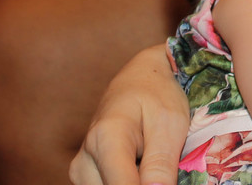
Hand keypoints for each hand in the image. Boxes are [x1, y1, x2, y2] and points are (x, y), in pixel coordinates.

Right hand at [70, 45, 190, 184]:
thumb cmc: (158, 94)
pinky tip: (140, 163)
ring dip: (136, 181)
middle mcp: (85, 157)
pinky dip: (129, 180)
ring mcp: (81, 168)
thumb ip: (161, 164)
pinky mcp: (84, 175)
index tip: (164, 181)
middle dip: (144, 183)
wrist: (140, 77)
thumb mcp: (170, 123)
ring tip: (150, 157)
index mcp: (106, 138)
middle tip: (162, 160)